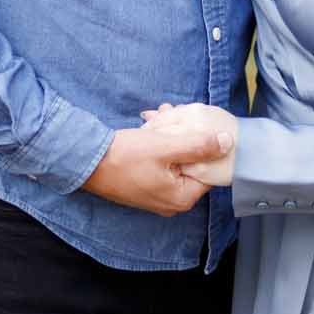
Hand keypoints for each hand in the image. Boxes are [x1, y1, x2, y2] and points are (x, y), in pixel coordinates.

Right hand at [83, 115, 233, 214]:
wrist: (85, 162)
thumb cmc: (124, 157)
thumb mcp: (166, 147)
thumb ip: (199, 146)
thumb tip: (227, 143)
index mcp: (183, 197)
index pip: (211, 170)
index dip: (209, 144)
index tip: (201, 124)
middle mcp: (173, 201)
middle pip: (193, 162)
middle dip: (187, 135)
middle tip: (176, 112)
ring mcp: (158, 193)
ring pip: (176, 158)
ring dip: (172, 134)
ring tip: (160, 114)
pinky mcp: (146, 184)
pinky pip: (162, 161)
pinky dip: (160, 142)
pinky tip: (152, 123)